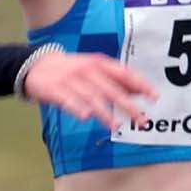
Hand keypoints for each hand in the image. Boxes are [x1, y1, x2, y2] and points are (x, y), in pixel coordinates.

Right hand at [22, 51, 155, 129]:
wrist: (37, 65)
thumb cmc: (71, 70)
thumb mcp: (94, 69)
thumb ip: (116, 80)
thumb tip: (141, 91)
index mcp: (99, 63)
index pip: (124, 73)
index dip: (140, 84)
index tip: (154, 97)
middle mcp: (87, 70)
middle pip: (111, 89)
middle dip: (128, 106)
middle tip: (141, 120)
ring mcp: (70, 80)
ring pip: (92, 97)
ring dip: (105, 113)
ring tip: (116, 126)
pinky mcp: (55, 89)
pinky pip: (67, 100)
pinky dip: (76, 107)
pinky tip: (85, 117)